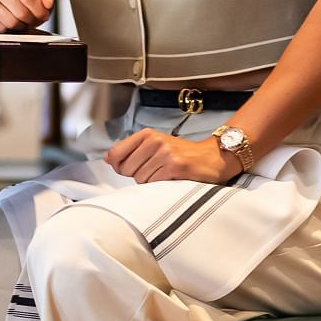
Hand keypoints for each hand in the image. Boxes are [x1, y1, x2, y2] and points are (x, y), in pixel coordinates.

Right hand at [0, 0, 55, 31]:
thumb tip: (47, 4)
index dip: (40, 10)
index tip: (43, 14)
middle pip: (21, 12)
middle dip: (32, 20)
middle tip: (34, 19)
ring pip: (11, 23)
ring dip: (21, 26)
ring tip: (23, 21)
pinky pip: (0, 29)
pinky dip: (9, 30)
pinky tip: (11, 22)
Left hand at [104, 129, 239, 184]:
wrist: (212, 158)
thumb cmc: (182, 154)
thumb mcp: (155, 145)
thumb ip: (132, 150)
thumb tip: (108, 159)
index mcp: (146, 134)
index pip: (115, 154)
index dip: (118, 166)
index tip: (129, 169)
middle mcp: (154, 141)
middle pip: (126, 170)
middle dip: (137, 175)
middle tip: (155, 171)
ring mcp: (165, 153)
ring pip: (139, 178)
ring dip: (150, 181)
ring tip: (165, 174)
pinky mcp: (174, 166)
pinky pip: (153, 183)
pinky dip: (160, 186)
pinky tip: (171, 178)